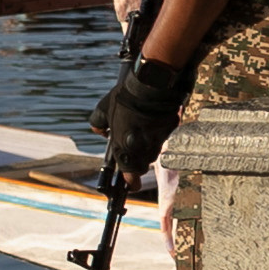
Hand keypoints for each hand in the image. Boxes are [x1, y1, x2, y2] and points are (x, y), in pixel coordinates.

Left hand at [90, 50, 197, 185]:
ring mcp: (157, 142)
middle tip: (134, 149)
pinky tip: (153, 120)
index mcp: (124, 150)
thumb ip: (98, 124)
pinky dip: (158, 133)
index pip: (130, 178)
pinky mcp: (170, 132)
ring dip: (148, 146)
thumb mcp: (104, 110)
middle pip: (142, 165)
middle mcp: (141, 151)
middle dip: (138, 160)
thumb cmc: (125, 99)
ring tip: (143, 128)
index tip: (130, 183)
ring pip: (153, 152)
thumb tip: (99, 130)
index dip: (130, 182)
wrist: (151, 86)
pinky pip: (163, 138)